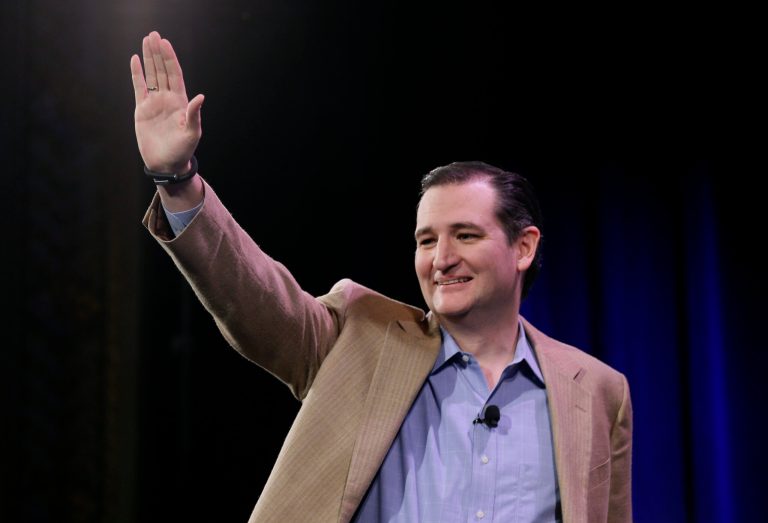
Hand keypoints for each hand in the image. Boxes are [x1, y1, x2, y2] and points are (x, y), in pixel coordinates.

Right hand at [130, 31, 203, 173]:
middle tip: (154, 35)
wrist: (166, 164)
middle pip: (162, 70)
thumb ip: (194, 114)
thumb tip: (200, 97)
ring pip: (151, 75)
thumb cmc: (182, 150)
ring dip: (149, 59)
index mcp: (181, 102)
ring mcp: (155, 103)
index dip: (170, 59)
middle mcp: (168, 99)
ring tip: (146, 41)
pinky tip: (135, 60)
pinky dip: (137, 74)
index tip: (165, 43)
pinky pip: (139, 87)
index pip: (175, 75)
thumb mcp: (191, 133)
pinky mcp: (142, 110)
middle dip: (158, 53)